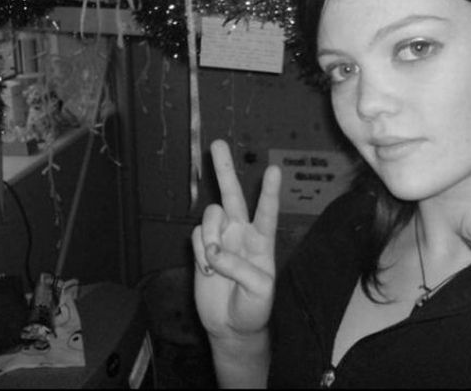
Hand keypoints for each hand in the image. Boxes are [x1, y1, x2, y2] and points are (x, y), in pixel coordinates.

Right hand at [192, 139, 281, 341]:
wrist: (231, 325)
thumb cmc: (254, 306)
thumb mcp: (259, 290)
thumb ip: (239, 267)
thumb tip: (215, 252)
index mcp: (263, 240)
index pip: (267, 211)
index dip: (269, 191)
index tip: (274, 169)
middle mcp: (242, 232)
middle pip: (233, 195)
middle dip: (224, 170)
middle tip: (216, 144)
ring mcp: (221, 238)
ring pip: (210, 216)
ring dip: (209, 236)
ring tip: (214, 262)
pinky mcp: (203, 248)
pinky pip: (196, 236)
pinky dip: (199, 252)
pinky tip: (207, 269)